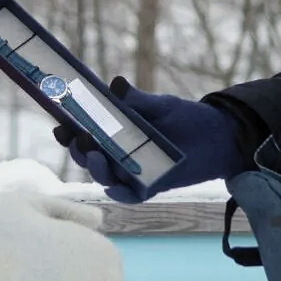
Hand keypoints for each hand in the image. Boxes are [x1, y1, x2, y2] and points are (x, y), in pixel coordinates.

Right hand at [53, 75, 246, 202]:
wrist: (219, 136)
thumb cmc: (187, 117)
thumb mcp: (161, 106)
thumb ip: (137, 100)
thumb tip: (115, 85)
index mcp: (116, 132)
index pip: (84, 134)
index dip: (69, 133)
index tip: (60, 126)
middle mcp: (119, 154)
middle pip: (89, 158)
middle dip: (79, 152)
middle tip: (78, 140)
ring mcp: (133, 172)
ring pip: (105, 176)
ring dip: (96, 170)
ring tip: (98, 157)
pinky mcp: (150, 186)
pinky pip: (129, 195)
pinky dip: (120, 193)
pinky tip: (115, 185)